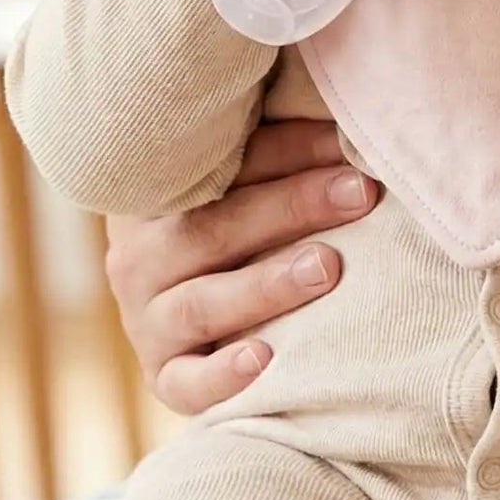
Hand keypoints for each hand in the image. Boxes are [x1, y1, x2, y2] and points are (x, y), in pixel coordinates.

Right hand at [102, 119, 377, 413]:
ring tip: (327, 266)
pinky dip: (224, 375)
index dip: (289, 150)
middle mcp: (141, 256)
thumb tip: (349, 116)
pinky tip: (265, 361)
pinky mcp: (163, 377)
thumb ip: (275, 157)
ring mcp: (147, 320)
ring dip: (267, 283)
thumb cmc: (240, 230)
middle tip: (359, 192)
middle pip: (214, 228)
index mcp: (157, 196)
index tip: (348, 140)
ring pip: (203, 303)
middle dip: (292, 206)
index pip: (221, 167)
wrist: (190, 319)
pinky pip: (188, 383)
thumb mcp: (241, 187)